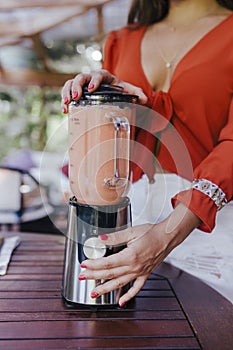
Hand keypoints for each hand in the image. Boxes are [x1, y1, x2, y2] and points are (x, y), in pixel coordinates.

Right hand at [61, 69, 147, 112]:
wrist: (114, 92)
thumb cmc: (121, 90)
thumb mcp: (130, 91)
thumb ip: (137, 94)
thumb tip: (145, 100)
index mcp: (105, 77)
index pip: (99, 75)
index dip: (94, 81)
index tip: (92, 89)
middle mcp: (91, 79)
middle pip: (81, 77)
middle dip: (77, 87)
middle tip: (76, 97)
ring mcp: (83, 85)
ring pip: (70, 83)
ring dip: (67, 93)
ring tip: (67, 104)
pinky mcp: (77, 92)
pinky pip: (67, 92)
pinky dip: (65, 100)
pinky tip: (65, 110)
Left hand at [78, 203, 200, 306]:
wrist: (167, 237)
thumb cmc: (152, 233)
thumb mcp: (131, 231)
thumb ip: (115, 237)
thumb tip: (101, 238)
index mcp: (130, 256)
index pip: (107, 263)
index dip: (94, 265)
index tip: (84, 264)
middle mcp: (134, 267)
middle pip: (110, 274)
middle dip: (94, 276)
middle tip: (82, 277)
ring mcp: (140, 272)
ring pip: (119, 283)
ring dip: (105, 289)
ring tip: (94, 293)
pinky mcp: (145, 274)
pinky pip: (136, 288)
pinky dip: (128, 296)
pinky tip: (120, 302)